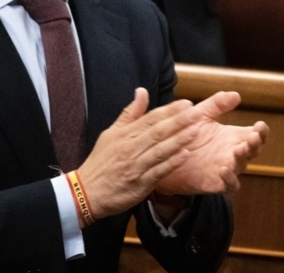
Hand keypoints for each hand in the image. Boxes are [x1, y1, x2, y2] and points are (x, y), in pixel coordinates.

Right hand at [74, 88, 202, 221]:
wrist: (86, 192)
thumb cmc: (101, 162)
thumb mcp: (111, 133)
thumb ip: (130, 113)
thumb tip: (142, 91)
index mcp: (125, 135)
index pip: (150, 119)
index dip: (169, 111)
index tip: (187, 103)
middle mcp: (131, 148)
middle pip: (158, 132)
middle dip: (179, 121)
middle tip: (197, 112)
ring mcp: (136, 166)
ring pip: (160, 150)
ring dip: (179, 140)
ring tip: (196, 130)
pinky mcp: (139, 184)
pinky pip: (158, 171)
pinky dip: (172, 163)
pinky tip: (186, 154)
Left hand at [154, 91, 267, 196]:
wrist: (166, 155)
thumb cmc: (186, 134)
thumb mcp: (201, 115)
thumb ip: (217, 104)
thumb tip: (236, 95)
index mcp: (233, 136)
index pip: (256, 134)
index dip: (262, 131)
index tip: (260, 125)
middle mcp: (232, 153)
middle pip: (253, 150)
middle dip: (256, 143)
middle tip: (253, 136)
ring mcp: (226, 168)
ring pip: (242, 166)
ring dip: (243, 158)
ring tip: (239, 149)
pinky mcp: (215, 183)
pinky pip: (229, 185)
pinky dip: (230, 179)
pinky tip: (224, 170)